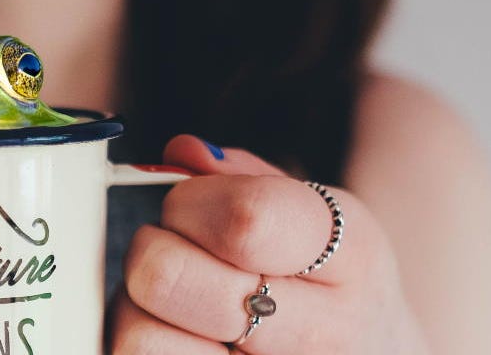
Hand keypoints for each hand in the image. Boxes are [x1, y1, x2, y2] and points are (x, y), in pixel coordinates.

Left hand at [110, 135, 428, 353]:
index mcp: (353, 259)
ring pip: (140, 337)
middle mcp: (324, 336)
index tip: (187, 206)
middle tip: (177, 253)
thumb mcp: (315, 217)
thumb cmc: (328, 283)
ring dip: (137, 308)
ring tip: (177, 306)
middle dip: (154, 248)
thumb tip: (181, 154)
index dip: (189, 202)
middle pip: (170, 276)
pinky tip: (178, 338)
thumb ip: (244, 177)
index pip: (245, 220)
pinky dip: (141, 341)